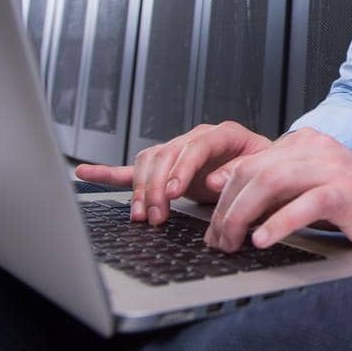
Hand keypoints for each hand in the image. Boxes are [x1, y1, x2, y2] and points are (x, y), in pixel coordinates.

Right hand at [75, 121, 273, 224]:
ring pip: (149, 162)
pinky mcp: (165, 167)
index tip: (174, 192)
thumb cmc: (266, 167)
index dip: (183, 168)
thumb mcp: (265, 168)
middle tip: (156, 216)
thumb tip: (215, 181)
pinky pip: (133, 167)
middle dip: (157, 188)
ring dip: (140, 190)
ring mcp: (177, 150)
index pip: (197, 146)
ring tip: (141, 216)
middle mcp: (196, 137)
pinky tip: (85, 172)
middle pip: (166, 155)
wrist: (265, 166)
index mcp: (224, 134)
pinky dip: (108, 172)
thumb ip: (241, 172)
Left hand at [204, 128, 351, 251]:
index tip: (211, 225)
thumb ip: (277, 187)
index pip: (249, 163)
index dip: (223, 194)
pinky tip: (263, 240)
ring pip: (271, 183)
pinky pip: (304, 204)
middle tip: (219, 241)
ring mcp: (332, 168)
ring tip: (234, 243)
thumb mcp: (311, 187)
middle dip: (228, 210)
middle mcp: (315, 149)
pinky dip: (278, 223)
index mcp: (304, 144)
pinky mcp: (346, 191)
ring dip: (243, 216)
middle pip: (254, 172)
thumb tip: (228, 198)